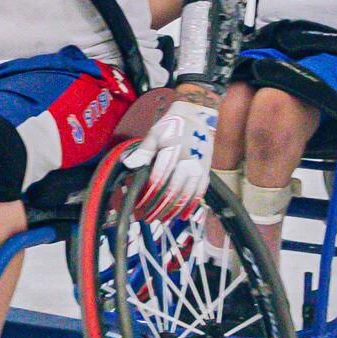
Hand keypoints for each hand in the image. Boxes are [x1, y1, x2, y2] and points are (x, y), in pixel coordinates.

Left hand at [125, 97, 216, 219]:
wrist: (197, 118)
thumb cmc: (172, 126)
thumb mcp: (155, 134)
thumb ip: (144, 151)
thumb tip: (129, 164)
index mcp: (174, 151)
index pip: (160, 178)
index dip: (149, 194)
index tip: (139, 205)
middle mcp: (189, 162)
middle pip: (173, 190)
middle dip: (158, 206)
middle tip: (146, 217)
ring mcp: (199, 169)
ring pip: (186, 195)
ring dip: (172, 210)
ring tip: (160, 219)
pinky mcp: (206, 172)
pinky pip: (200, 193)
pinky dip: (191, 206)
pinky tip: (181, 216)